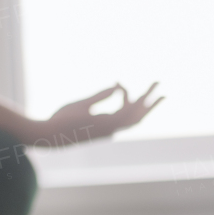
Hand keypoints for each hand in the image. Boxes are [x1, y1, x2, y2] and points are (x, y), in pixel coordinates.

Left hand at [29, 83, 163, 146]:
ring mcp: (110, 128)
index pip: (124, 111)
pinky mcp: (105, 125)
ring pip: (136, 116)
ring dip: (148, 102)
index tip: (118, 81)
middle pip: (138, 117)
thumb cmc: (63, 120)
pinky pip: (125, 113)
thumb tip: (116, 86)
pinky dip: (129, 100)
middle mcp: (112, 128)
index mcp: (107, 125)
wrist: (51, 132)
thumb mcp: (83, 104)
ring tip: (157, 86)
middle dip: (150, 105)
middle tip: (162, 92)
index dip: (126, 95)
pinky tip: (131, 89)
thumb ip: (100, 96)